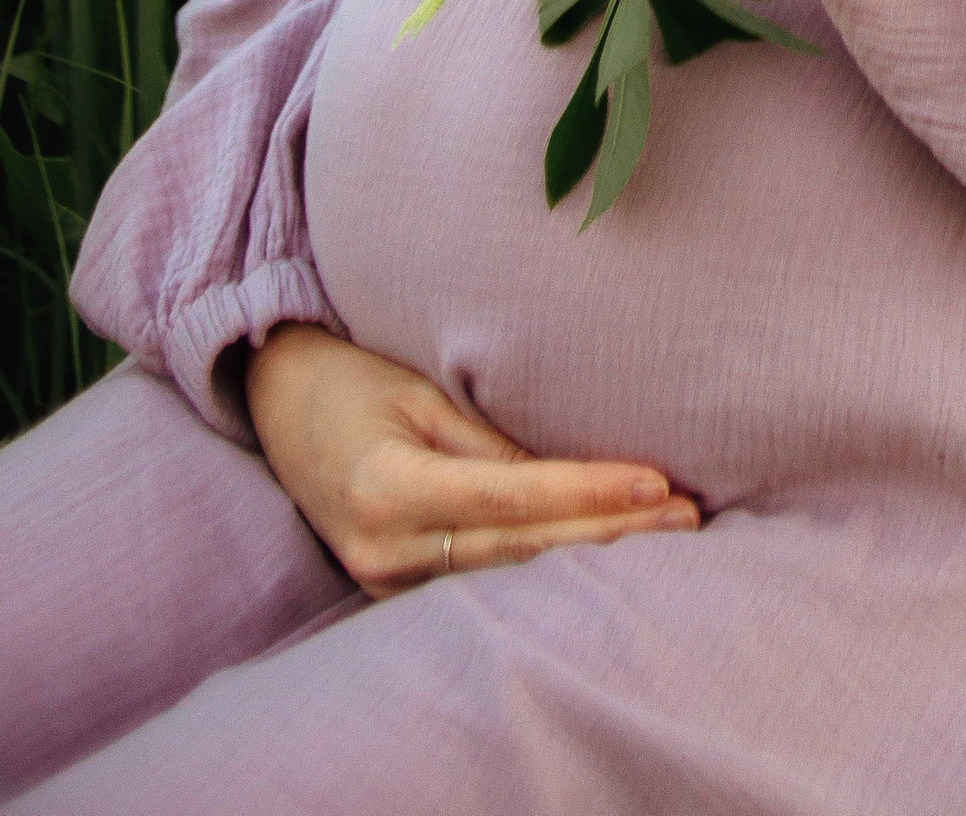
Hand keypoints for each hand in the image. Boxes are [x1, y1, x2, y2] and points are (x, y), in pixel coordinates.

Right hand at [246, 323, 698, 595]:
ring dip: (588, 554)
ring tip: (666, 533)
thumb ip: (492, 440)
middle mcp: (384, 547)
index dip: (587, 492)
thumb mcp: (424, 390)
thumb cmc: (357, 377)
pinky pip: (481, 581)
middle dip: (607, 534)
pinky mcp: (391, 587)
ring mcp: (384, 578)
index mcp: (388, 485)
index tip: (656, 482)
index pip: (511, 498)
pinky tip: (601, 552)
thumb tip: (576, 475)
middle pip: (519, 549)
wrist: (279, 403)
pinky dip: (545, 566)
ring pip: (507, 574)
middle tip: (686, 515)